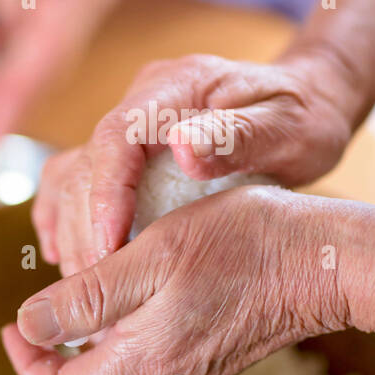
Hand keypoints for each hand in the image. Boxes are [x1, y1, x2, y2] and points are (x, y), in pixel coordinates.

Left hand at [0, 0, 157, 135]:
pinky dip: (7, 47)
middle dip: (10, 102)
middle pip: (42, 66)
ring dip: (5, 85)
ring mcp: (73, 4)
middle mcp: (81, 9)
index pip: (47, 56)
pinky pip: (32, 29)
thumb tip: (5, 14)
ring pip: (35, 55)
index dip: (20, 94)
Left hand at [4, 186, 349, 374]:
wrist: (332, 259)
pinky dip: (141, 313)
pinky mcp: (223, 350)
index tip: (12, 323)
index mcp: (148, 360)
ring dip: (103, 320)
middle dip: (64, 336)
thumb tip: (28, 327)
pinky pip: (162, 341)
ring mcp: (202, 367)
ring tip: (99, 266)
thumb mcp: (153, 256)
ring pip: (129, 354)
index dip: (29, 364)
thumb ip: (88, 298)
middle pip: (95, 374)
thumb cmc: (245, 244)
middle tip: (49, 287)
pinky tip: (152, 267)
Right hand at [33, 49, 358, 275]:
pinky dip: (65, 216)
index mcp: (179, 86)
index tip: (110, 247)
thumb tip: (180, 147)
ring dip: (71, 229)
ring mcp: (134, 123)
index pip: (116, 134)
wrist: (311, 102)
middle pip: (87, 162)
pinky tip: (63, 255)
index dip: (105, 193)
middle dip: (85, 228)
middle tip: (97, 288)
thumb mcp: (289, 126)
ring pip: (74, 174)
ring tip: (85, 286)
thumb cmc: (306, 116)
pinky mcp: (131, 149)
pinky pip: (80, 179)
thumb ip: (238, 135)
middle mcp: (145, 99)